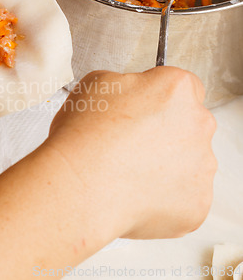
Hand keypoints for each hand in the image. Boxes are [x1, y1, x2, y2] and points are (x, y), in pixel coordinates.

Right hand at [47, 66, 216, 239]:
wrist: (80, 188)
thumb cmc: (84, 136)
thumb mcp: (96, 83)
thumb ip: (129, 82)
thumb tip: (134, 93)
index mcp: (177, 89)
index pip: (182, 86)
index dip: (157, 97)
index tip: (140, 109)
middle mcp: (199, 123)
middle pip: (189, 123)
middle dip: (165, 130)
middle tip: (128, 142)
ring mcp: (202, 165)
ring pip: (189, 160)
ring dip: (166, 163)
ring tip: (127, 170)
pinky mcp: (198, 201)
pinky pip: (184, 194)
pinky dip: (163, 194)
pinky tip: (135, 190)